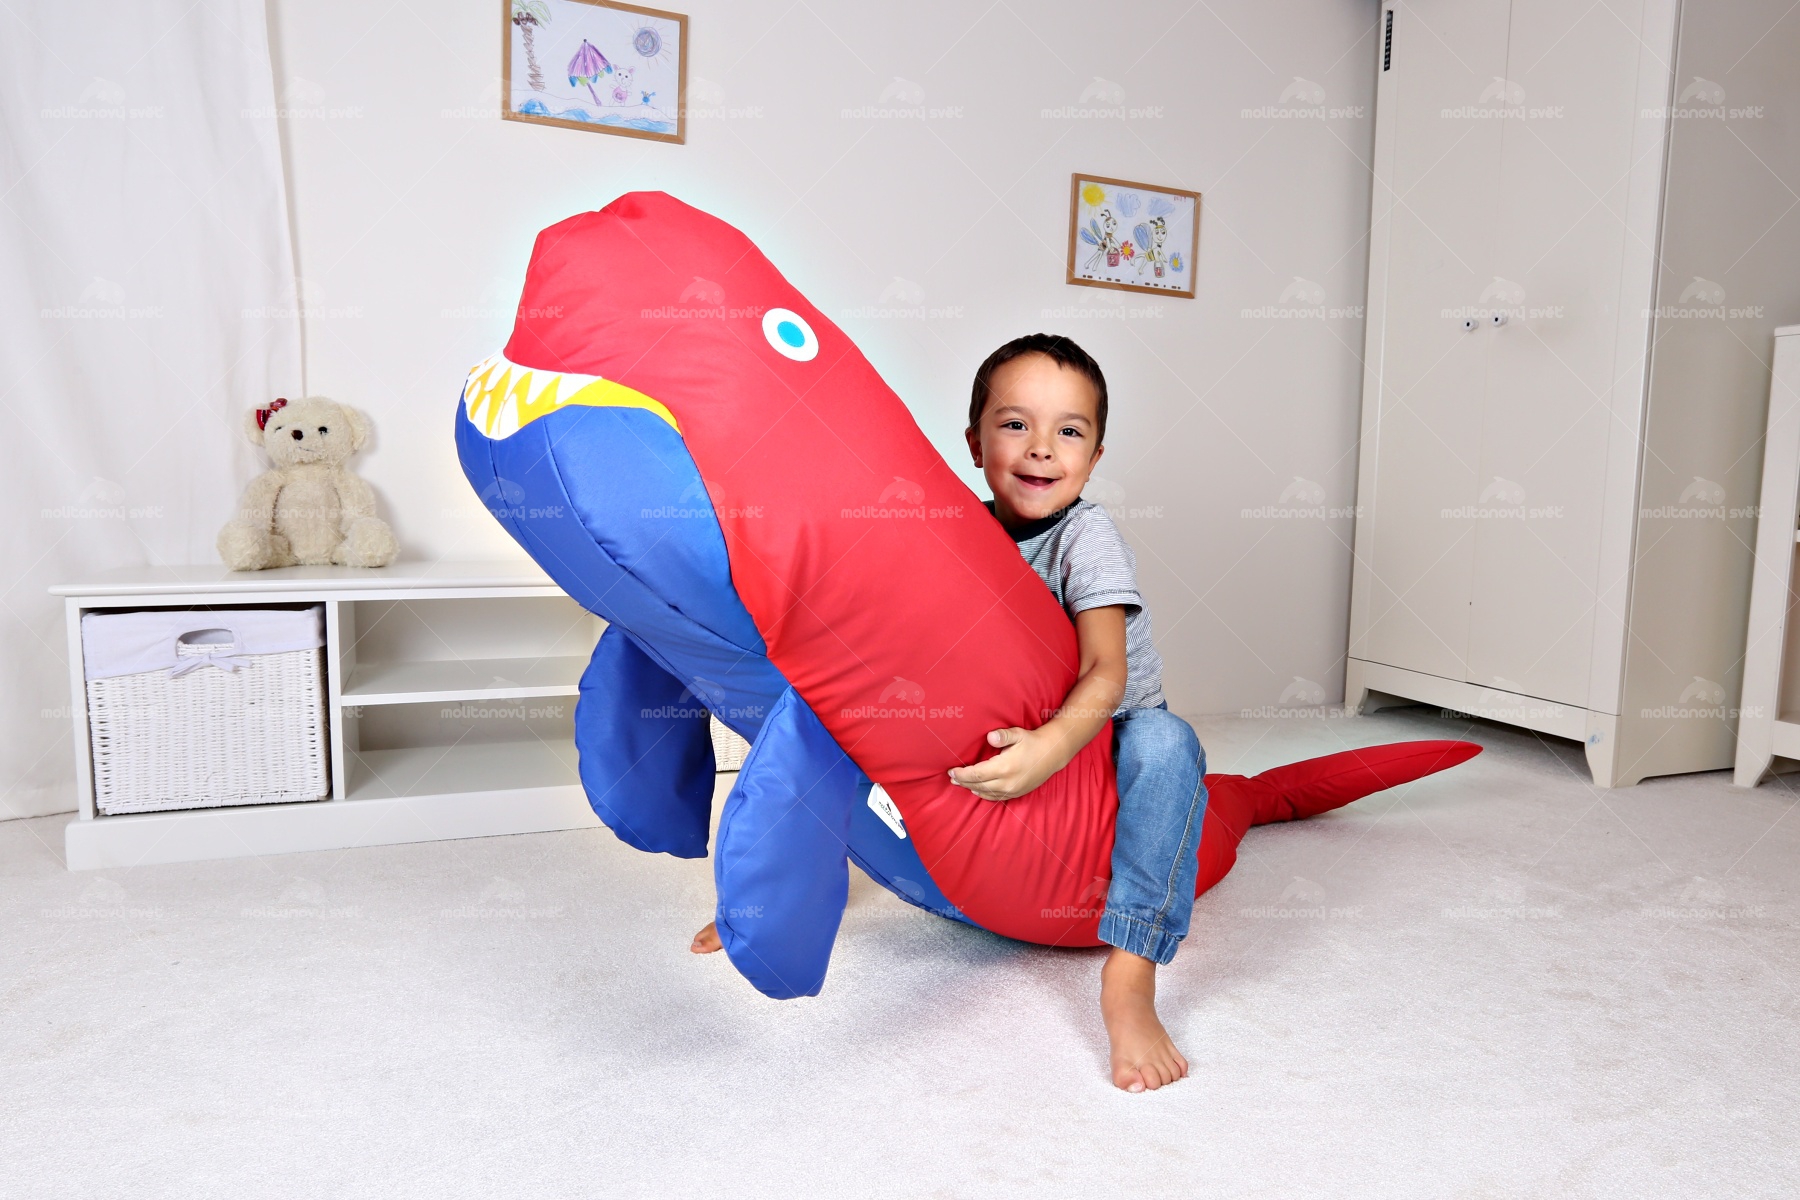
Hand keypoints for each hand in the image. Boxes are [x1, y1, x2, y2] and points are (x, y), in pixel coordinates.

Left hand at [948, 726, 1063, 801]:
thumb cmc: (1032, 742)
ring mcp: (1012, 790)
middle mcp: (1007, 782)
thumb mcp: (1018, 734)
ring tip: (960, 783)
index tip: (951, 771)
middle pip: (978, 785)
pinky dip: (984, 794)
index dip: (962, 774)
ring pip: (986, 793)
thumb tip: (990, 737)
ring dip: (971, 788)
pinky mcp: (1017, 793)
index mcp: (1004, 767)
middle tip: (951, 778)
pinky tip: (977, 790)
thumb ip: (1002, 736)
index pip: (976, 774)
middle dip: (963, 781)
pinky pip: (996, 797)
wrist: (1052, 754)